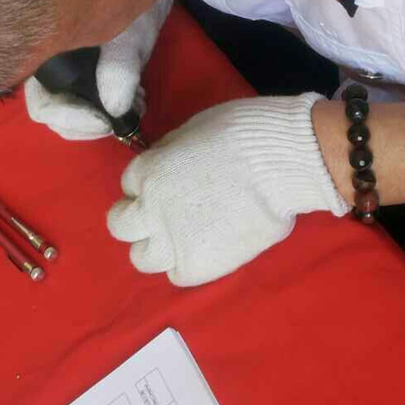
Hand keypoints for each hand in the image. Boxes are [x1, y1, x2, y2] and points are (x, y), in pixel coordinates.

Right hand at [24, 0, 174, 139]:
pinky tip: (134, 99)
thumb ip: (119, 70)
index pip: (43, 106)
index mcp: (46, 55)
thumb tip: (113, 110)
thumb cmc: (129, 5)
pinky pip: (88, 104)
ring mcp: (64, 74)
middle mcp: (48, 68)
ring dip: (102, 119)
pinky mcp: (83, 77)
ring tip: (134, 106)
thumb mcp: (128, 36)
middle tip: (122, 119)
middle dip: (90, 124)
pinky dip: (110, 110)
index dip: (72, 120)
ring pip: (72, 113)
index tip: (106, 123)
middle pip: (55, 116)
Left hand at [107, 93, 348, 285]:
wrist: (283, 165)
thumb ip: (171, 153)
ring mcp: (172, 242)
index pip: (130, 184)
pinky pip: (177, 274)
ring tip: (183, 237)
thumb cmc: (245, 135)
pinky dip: (187, 264)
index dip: (150, 183)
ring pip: (141, 257)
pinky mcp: (198, 267)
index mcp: (148, 172)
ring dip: (157, 246)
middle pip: (120, 225)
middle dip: (136, 218)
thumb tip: (167, 163)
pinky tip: (206, 249)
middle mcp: (150, 210)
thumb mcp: (193, 129)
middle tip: (163, 214)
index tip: (170, 183)